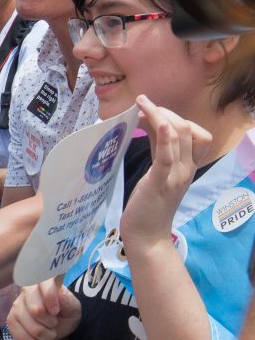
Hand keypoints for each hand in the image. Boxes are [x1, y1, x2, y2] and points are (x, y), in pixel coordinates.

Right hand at [7, 279, 81, 339]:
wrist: (54, 328)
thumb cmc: (65, 314)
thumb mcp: (74, 308)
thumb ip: (68, 302)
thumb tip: (59, 295)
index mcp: (44, 282)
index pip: (43, 284)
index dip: (50, 298)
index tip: (56, 311)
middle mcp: (27, 290)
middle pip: (36, 310)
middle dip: (50, 323)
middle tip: (55, 324)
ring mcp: (16, 305)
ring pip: (29, 325)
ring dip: (44, 335)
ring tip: (49, 333)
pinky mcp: (11, 319)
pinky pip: (19, 334)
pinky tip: (39, 338)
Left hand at [120, 94, 212, 251]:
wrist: (146, 236)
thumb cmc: (148, 205)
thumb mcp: (158, 175)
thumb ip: (159, 154)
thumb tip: (148, 127)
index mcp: (188, 168)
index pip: (198, 134)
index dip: (177, 119)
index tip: (153, 113)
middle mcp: (186, 169)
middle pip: (188, 129)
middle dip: (166, 112)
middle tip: (143, 106)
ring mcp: (175, 175)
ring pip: (179, 136)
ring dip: (160, 114)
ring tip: (142, 103)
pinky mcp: (159, 182)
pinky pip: (167, 154)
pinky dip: (163, 134)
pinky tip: (156, 120)